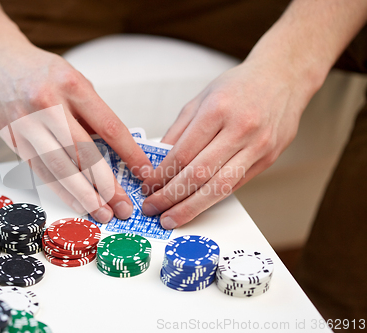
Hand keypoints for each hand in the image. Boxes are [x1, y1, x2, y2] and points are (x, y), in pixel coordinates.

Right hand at [0, 36, 152, 222]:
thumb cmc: (39, 71)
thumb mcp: (73, 80)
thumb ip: (90, 113)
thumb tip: (112, 151)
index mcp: (72, 85)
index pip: (108, 126)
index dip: (129, 154)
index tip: (144, 172)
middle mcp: (48, 104)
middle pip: (83, 153)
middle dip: (106, 184)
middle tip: (122, 206)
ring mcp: (27, 123)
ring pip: (59, 167)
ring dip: (83, 195)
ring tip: (101, 212)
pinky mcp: (13, 138)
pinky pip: (40, 170)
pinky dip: (60, 190)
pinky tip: (76, 203)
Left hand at [141, 58, 313, 228]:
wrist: (283, 78)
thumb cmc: (238, 87)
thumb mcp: (201, 99)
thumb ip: (178, 131)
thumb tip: (157, 161)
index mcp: (217, 110)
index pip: (182, 154)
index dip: (161, 175)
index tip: (147, 187)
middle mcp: (240, 129)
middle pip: (199, 174)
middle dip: (171, 197)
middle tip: (153, 209)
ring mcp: (258, 146)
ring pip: (219, 187)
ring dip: (191, 207)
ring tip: (171, 218)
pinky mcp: (268, 159)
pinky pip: (235, 185)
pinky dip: (212, 198)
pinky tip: (196, 205)